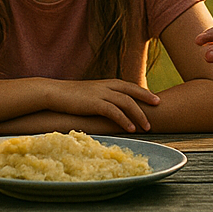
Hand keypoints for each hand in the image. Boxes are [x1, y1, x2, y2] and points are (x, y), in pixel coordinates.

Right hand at [44, 78, 160, 131]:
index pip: (129, 86)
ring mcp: (100, 93)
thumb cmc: (70, 96)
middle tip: (159, 105)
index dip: (143, 91)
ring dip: (138, 115)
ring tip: (147, 126)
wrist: (53, 93)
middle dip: (147, 98)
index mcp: (106, 82)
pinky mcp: (94, 103)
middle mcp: (106, 85)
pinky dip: (124, 120)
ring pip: (126, 102)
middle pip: (132, 91)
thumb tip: (110, 107)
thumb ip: (101, 97)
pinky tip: (131, 128)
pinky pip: (114, 111)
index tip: (154, 98)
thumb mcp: (89, 94)